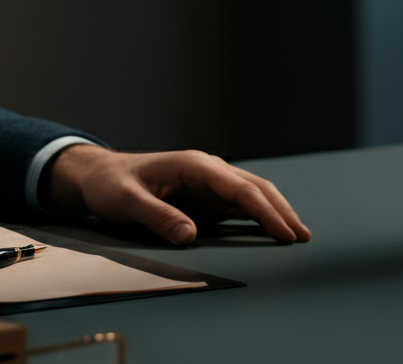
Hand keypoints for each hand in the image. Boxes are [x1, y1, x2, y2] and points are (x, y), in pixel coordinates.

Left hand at [41, 145, 311, 244]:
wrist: (100, 176)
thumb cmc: (112, 184)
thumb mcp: (128, 201)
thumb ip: (158, 217)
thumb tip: (190, 235)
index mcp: (195, 165)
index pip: (240, 188)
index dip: (265, 210)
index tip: (284, 231)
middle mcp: (207, 171)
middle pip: (254, 188)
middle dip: (280, 211)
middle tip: (302, 236)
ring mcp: (208, 184)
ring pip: (251, 195)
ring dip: (274, 212)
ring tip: (296, 235)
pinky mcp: (205, 198)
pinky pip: (238, 206)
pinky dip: (258, 217)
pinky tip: (272, 231)